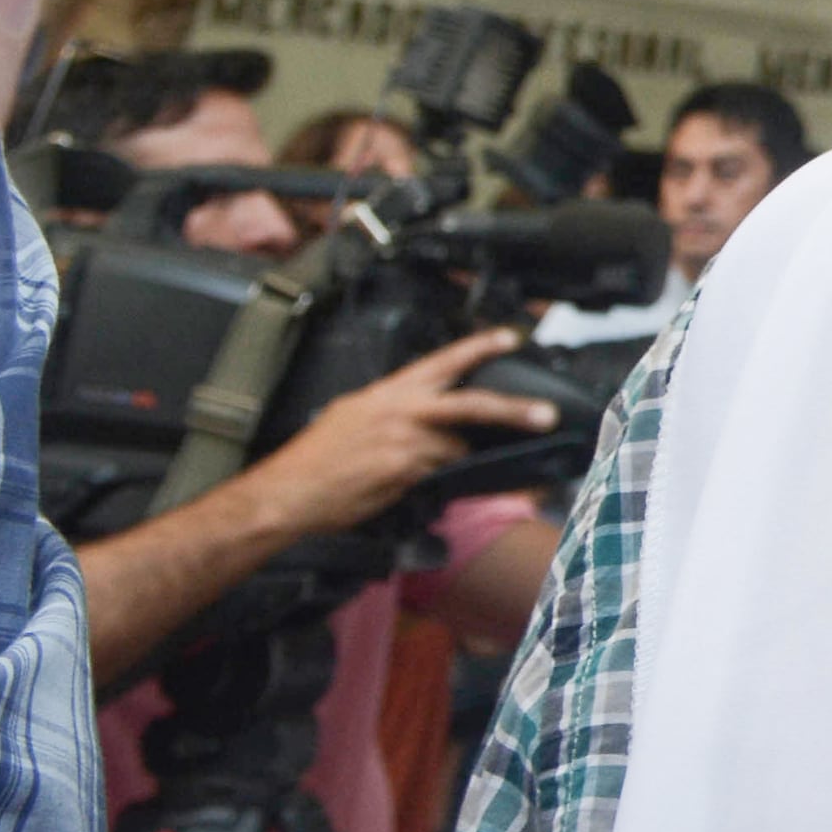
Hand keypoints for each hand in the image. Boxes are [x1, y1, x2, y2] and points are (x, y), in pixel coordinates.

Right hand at [245, 325, 554, 535]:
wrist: (286, 494)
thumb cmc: (314, 460)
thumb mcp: (352, 415)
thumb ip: (394, 410)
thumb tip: (426, 416)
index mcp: (388, 392)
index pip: (443, 360)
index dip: (480, 346)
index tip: (513, 337)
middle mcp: (400, 411)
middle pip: (472, 403)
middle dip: (513, 409)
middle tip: (545, 415)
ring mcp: (404, 442)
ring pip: (456, 447)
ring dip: (452, 459)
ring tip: (416, 468)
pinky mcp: (403, 472)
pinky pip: (438, 474)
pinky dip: (436, 479)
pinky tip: (412, 484)